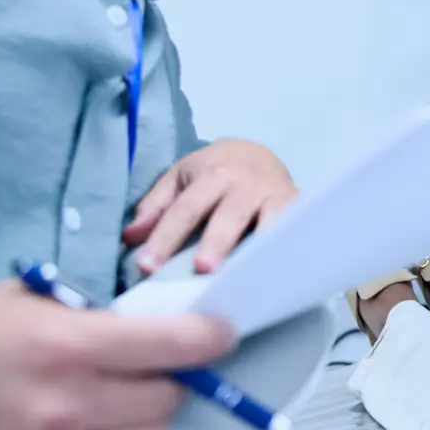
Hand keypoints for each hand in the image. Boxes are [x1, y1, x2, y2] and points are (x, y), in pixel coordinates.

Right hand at [0, 282, 234, 429]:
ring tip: (119, 395)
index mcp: (66, 347)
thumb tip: (150, 321)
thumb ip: (90, 314)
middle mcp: (68, 405)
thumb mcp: (22, 302)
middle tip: (154, 363)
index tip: (225, 332)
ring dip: (148, 415)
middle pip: (170, 398)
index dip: (211, 338)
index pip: (174, 347)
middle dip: (173, 376)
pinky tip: (78, 424)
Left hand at [124, 139, 296, 274]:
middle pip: (230, 214)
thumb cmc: (214, 172)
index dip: (165, 237)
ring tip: (251, 275)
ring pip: (270, 220)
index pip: (186, 208)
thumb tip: (131, 236)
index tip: (146, 266)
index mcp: (213, 174)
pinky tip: (281, 270)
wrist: (258, 153)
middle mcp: (246, 183)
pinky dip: (290, 247)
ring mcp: (276, 194)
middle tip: (203, 269)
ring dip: (260, 247)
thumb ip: (155, 206)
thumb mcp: (180, 178)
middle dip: (218, 240)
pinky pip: (295, 228)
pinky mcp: (298, 205)